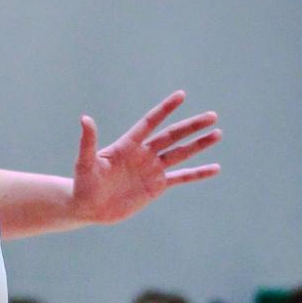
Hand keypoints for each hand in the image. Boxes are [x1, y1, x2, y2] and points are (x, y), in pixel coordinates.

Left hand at [69, 92, 219, 226]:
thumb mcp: (85, 163)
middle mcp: (144, 153)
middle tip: (212, 116)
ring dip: (199, 144)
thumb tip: (85, 118)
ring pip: (180, 153)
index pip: (150, 122)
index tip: (181, 95)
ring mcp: (152, 169)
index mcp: (128, 144)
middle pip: (172, 136)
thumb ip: (88, 142)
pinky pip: (182, 177)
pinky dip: (198, 173)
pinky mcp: (157, 186)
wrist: (89, 207)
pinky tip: (215, 168)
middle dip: (192, 126)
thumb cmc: (83, 183)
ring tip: (217, 134)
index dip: (165, 109)